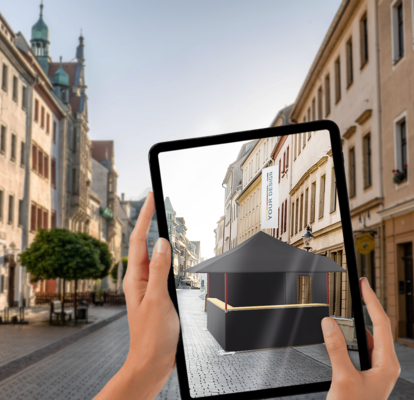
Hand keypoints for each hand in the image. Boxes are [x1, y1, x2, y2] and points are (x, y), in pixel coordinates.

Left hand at [94, 193, 179, 399]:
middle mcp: (139, 280)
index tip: (151, 199)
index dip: (145, 217)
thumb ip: (159, 269)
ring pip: (153, 255)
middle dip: (149, 221)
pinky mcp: (156, 294)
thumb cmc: (152, 337)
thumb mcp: (158, 299)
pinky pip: (160, 268)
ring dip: (157, 237)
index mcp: (135, 278)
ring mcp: (147, 286)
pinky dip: (166, 256)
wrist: (152, 362)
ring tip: (162, 221)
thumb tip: (161, 242)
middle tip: (156, 203)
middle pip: (143, 243)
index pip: (138, 240)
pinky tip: (170, 254)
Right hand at [322, 277, 399, 399]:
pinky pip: (359, 348)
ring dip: (356, 324)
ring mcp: (376, 369)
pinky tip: (341, 336)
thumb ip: (336, 348)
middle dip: (366, 308)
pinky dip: (350, 338)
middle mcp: (384, 365)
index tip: (364, 284)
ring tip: (347, 312)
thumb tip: (329, 322)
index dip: (371, 301)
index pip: (380, 323)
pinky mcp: (365, 373)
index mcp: (386, 363)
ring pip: (367, 338)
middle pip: (376, 327)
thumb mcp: (343, 378)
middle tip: (357, 290)